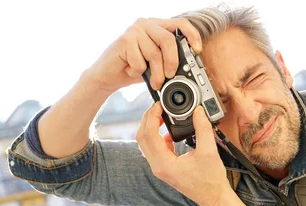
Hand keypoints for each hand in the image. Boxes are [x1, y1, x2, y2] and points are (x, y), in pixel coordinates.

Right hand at [85, 17, 201, 92]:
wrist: (108, 76)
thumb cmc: (134, 69)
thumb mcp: (157, 64)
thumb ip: (170, 60)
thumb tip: (188, 67)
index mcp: (157, 26)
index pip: (180, 23)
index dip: (192, 35)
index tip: (197, 50)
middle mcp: (146, 24)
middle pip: (168, 40)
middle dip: (172, 62)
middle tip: (169, 77)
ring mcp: (134, 30)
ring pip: (155, 53)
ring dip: (156, 74)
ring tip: (153, 82)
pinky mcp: (124, 40)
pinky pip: (140, 61)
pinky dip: (138, 72)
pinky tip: (130, 69)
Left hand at [136, 102, 231, 205]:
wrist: (214, 198)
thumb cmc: (211, 180)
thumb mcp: (209, 151)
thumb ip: (203, 128)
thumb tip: (198, 110)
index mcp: (164, 164)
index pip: (149, 134)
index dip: (152, 116)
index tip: (159, 104)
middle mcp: (157, 167)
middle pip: (142, 138)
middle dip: (147, 119)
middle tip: (157, 106)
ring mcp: (160, 168)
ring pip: (146, 143)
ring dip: (151, 127)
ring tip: (161, 114)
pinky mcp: (165, 168)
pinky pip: (154, 148)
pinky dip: (158, 136)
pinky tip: (169, 131)